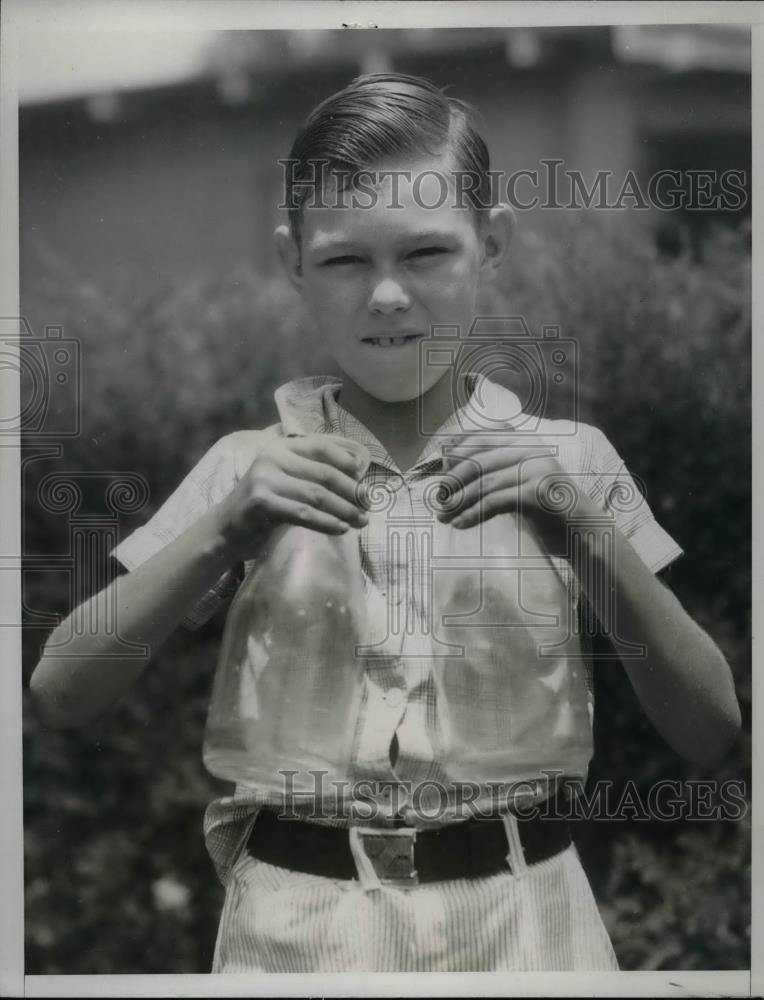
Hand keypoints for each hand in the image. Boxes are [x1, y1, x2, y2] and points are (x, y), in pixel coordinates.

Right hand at [214, 434, 369, 560]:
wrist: (226, 529)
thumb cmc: (265, 505)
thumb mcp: (287, 480)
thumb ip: (313, 473)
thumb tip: (358, 477)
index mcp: (281, 447)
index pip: (322, 447)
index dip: (348, 463)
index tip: (365, 481)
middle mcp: (272, 457)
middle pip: (324, 473)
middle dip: (352, 492)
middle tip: (369, 507)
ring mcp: (265, 479)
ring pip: (317, 494)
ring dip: (345, 510)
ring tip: (361, 521)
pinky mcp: (261, 503)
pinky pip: (303, 513)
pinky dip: (326, 522)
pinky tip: (341, 529)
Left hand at [436, 433, 597, 555]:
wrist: (582, 532)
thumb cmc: (546, 510)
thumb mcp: (520, 482)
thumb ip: (496, 471)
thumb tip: (450, 469)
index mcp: (527, 441)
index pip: (483, 438)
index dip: (457, 451)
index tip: (439, 468)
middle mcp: (532, 449)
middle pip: (480, 461)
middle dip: (454, 481)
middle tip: (438, 501)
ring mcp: (537, 468)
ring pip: (485, 483)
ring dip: (459, 501)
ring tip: (443, 517)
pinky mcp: (537, 491)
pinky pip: (495, 501)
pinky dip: (473, 513)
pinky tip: (460, 524)